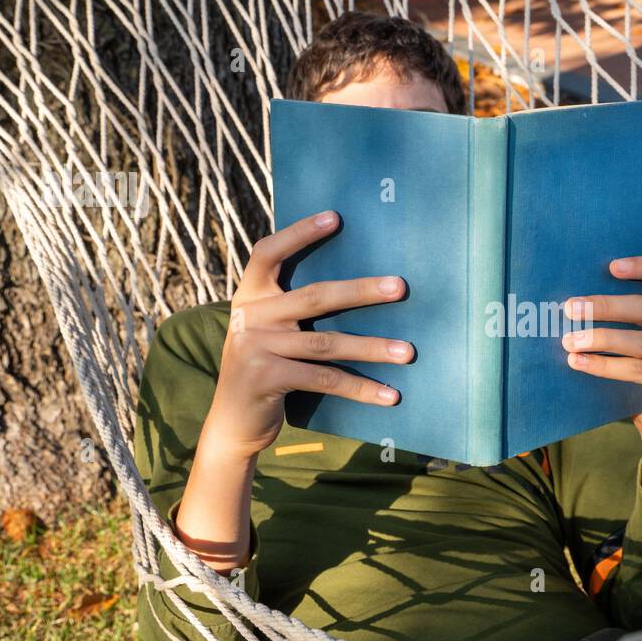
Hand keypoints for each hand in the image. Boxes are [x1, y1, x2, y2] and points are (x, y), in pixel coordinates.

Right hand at [204, 210, 414, 457]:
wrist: (233, 423)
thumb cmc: (265, 369)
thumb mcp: (270, 333)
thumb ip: (293, 309)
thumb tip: (358, 287)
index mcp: (249, 296)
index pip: (268, 253)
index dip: (299, 233)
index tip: (335, 217)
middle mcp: (249, 316)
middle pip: (314, 296)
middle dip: (362, 291)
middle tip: (400, 287)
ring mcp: (255, 347)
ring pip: (327, 342)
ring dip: (373, 348)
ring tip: (408, 352)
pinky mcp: (267, 379)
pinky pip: (325, 378)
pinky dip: (361, 387)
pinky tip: (389, 394)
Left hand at [561, 255, 641, 512]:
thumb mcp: (636, 346)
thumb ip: (620, 324)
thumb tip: (571, 307)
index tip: (611, 267)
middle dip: (605, 306)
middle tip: (570, 308)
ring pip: (639, 341)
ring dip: (600, 338)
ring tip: (569, 341)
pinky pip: (638, 369)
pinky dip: (605, 366)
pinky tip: (580, 364)